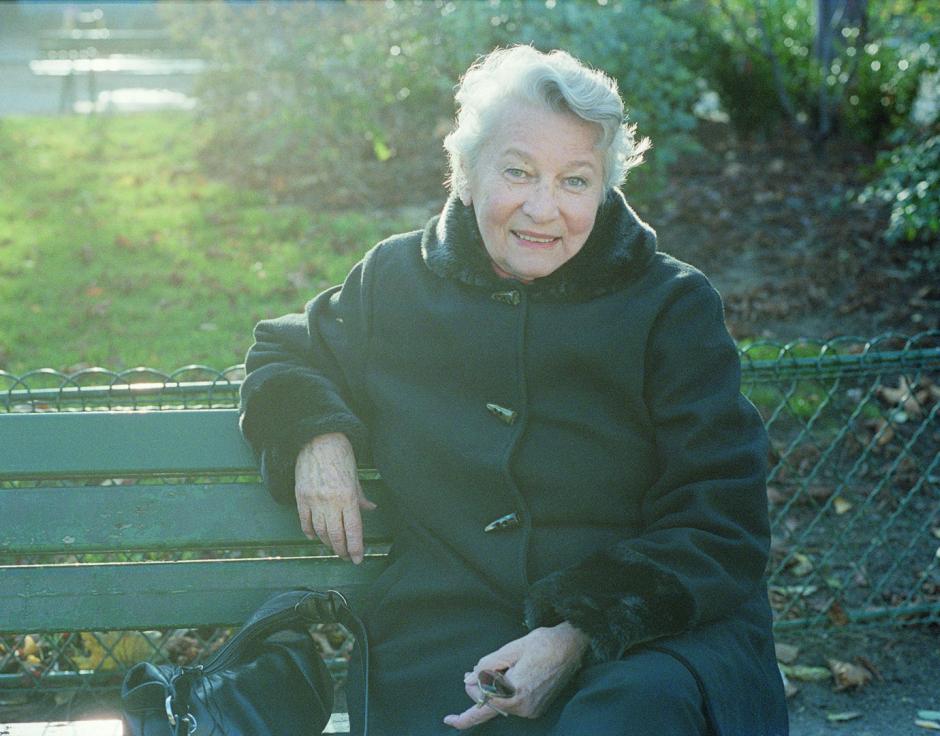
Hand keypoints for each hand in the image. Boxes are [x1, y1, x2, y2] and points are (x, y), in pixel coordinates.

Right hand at [294, 432, 375, 563]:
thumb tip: (371, 509)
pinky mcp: (301, 497)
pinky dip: (310, 533)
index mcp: (348, 497)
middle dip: (342, 549)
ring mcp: (313, 500)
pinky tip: (316, 537)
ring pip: (320, 532)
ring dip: (328, 543)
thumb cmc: (341, 456)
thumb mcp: (355, 477)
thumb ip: (361, 497)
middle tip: (346, 556)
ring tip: (334, 547)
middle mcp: (330, 502)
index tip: (357, 560)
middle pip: (336, 535)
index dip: (356, 548)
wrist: (317, 440)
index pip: (353, 530)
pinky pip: (305, 522)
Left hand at [443, 622, 589, 729]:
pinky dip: (504, 693)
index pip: (483, 706)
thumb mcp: (511, 649)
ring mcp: (532, 710)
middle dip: (479, 690)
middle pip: (490, 705)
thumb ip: (487, 666)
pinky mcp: (537, 708)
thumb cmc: (543, 643)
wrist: (571, 647)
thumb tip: (469, 679)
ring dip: (492, 690)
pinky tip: (507, 677)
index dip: (465, 714)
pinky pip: (512, 704)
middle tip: (472, 673)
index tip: (448, 720)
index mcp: (516, 693)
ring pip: (501, 704)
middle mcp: (524, 707)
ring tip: (493, 671)